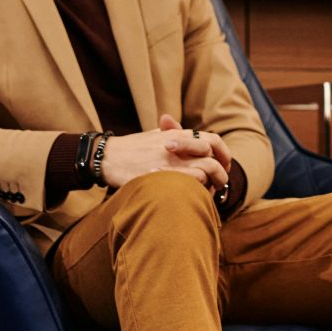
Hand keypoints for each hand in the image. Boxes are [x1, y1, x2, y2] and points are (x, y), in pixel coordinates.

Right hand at [99, 114, 230, 191]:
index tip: (224, 166)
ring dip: (212, 183)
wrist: (107, 156)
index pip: (213, 140)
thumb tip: (186, 137)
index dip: (224, 154)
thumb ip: (172, 135)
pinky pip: (191, 181)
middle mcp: (177, 145)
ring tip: (210, 194)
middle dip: (222, 173)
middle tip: (220, 184)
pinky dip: (198, 189)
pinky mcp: (162, 174)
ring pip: (205, 169)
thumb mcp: (154, 136)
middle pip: (213, 157)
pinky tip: (194, 196)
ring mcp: (170, 159)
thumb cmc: (131, 148)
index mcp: (177, 134)